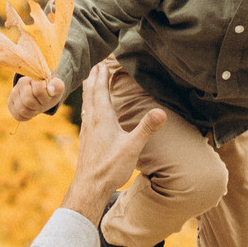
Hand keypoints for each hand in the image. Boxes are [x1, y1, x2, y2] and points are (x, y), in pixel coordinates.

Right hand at [9, 74, 66, 120]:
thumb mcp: (57, 87)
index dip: (46, 97)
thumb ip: (57, 86)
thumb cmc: (50, 90)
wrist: (41, 93)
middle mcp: (19, 84)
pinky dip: (27, 116)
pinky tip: (30, 110)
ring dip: (33, 111)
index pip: (38, 91)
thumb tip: (51, 90)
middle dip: (38, 105)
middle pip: (28, 101)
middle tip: (42, 102)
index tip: (48, 95)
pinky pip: (18, 116)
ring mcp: (13, 94)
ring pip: (22, 110)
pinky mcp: (10, 104)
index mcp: (32, 76)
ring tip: (36, 106)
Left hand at [63, 68, 165, 221]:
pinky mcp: (86, 137)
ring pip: (86, 101)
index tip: (106, 60)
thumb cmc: (110, 167)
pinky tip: (91, 108)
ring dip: (90, 87)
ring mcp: (86, 128)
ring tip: (92, 78)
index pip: (100, 88)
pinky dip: (89, 102)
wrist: (89, 187)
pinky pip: (86, 112)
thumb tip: (162, 112)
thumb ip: (146, 128)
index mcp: (101, 117)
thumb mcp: (132, 147)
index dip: (103, 73)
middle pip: (90, 90)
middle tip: (98, 62)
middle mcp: (91, 119)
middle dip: (95, 75)